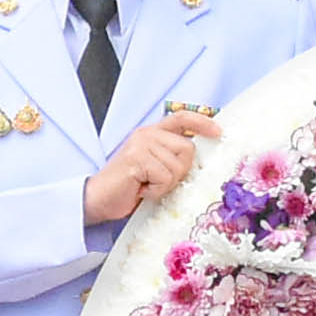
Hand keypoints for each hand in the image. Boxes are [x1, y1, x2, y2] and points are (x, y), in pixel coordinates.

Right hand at [82, 109, 220, 225]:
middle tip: (159, 181)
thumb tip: (199, 161)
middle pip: (187, 149)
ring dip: (166, 184)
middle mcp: (146, 135)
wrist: (97, 198)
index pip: (181, 117)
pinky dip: (156, 190)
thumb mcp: (153, 167)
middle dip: (180, 171)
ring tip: (146, 186)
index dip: (202, 122)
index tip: (218, 132)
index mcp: (151, 133)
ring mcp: (140, 145)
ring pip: (178, 166)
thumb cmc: (127, 186)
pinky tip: (141, 190)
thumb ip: (171, 157)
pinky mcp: (136, 160)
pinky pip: (165, 177)